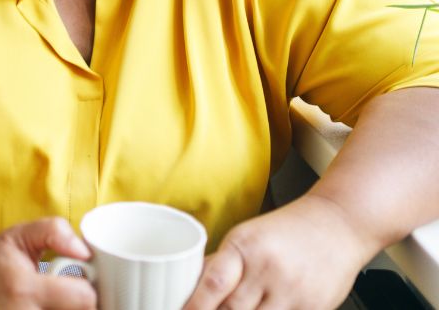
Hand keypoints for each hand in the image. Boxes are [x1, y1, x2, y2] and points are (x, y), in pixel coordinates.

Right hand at [0, 218, 96, 309]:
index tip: (78, 281)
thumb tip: (85, 252)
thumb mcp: (19, 234)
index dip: (88, 288)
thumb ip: (53, 231)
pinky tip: (48, 308)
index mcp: (24, 288)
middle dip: (79, 305)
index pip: (84, 299)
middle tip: (66, 293)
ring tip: (54, 302)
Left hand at [184, 194, 376, 309]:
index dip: (195, 306)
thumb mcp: (246, 237)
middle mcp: (269, 268)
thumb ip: (221, 265)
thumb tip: (189, 289)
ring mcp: (293, 290)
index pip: (214, 284)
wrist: (337, 225)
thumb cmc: (287, 230)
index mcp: (245, 247)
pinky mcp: (314, 307)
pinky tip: (264, 309)